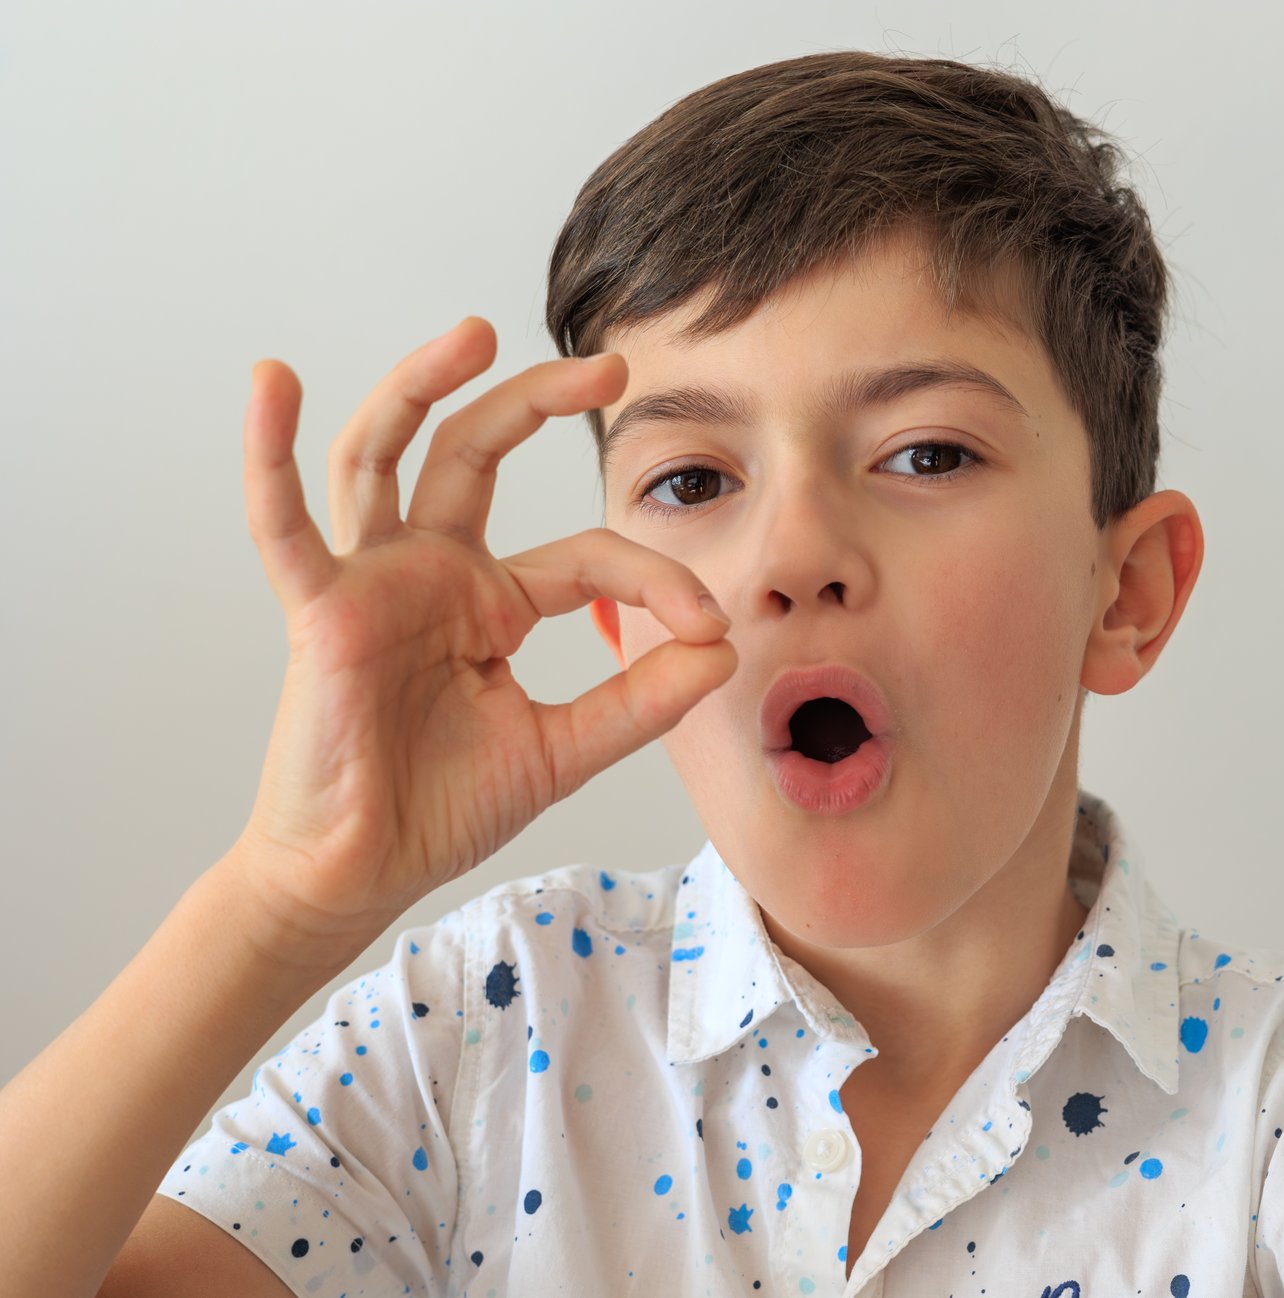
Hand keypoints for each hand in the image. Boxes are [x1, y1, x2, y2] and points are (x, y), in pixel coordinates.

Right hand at [227, 316, 734, 962]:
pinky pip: (285, 523)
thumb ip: (640, 702)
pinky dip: (270, 451)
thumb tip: (721, 650)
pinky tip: (273, 384)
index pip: (586, 557)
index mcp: (492, 602)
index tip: (710, 624)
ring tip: (472, 331)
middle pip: (479, 454)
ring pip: (388, 456)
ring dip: (422, 387)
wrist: (363, 872)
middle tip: (612, 366)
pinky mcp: (321, 609)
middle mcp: (433, 573)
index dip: (655, 578)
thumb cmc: (443, 808)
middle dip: (539, 399)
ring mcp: (374, 581)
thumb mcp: (564, 749)